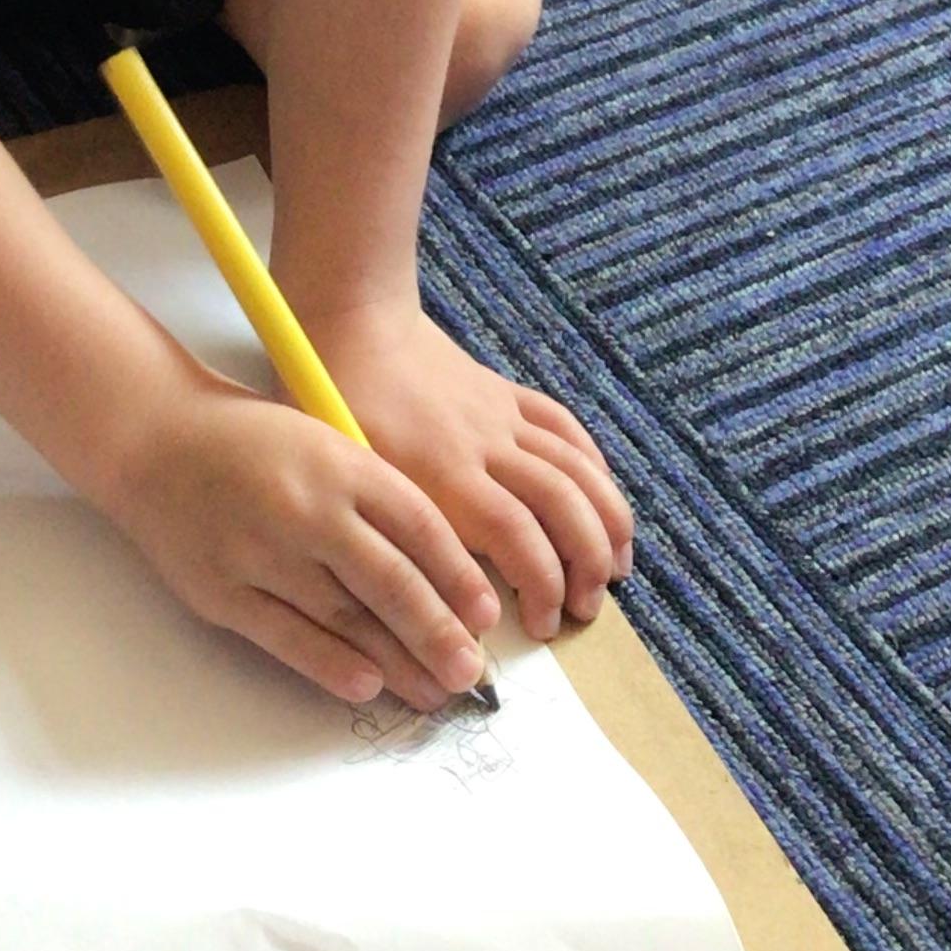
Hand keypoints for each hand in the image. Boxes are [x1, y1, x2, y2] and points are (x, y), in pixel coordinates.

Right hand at [95, 376, 504, 708]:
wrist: (152, 436)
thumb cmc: (249, 440)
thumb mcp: (322, 441)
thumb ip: (372, 496)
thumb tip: (434, 570)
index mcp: (340, 462)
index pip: (419, 527)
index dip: (459, 577)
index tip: (486, 616)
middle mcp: (306, 507)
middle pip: (391, 581)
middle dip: (438, 633)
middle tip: (471, 673)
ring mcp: (262, 551)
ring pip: (346, 618)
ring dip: (396, 660)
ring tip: (431, 690)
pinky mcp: (222, 589)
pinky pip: (287, 636)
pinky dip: (330, 663)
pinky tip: (366, 683)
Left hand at [304, 304, 632, 641]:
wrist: (354, 324)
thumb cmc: (335, 405)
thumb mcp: (350, 480)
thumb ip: (391, 535)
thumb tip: (426, 601)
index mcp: (442, 475)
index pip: (516, 537)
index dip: (541, 585)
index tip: (540, 626)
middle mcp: (485, 446)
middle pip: (562, 505)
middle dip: (585, 564)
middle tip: (584, 609)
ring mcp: (503, 417)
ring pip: (577, 469)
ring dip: (606, 522)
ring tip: (614, 570)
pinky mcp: (509, 395)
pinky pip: (567, 429)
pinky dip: (596, 468)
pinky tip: (604, 502)